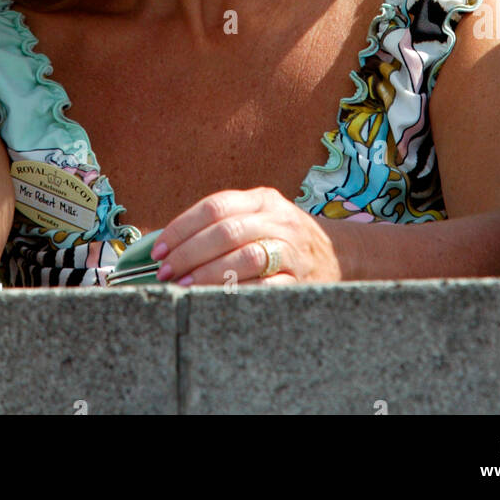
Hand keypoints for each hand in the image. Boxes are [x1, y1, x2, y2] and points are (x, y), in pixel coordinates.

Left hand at [151, 186, 343, 285]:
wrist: (340, 255)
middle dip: (189, 252)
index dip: (182, 227)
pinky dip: (237, 292)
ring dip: (209, 273)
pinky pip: (265, 286)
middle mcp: (278, 220)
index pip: (215, 206)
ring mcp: (291, 250)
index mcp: (263, 199)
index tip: (158, 249)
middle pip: (227, 231)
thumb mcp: (260, 217)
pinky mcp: (299, 281)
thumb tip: (165, 243)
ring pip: (246, 257)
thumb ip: (220, 224)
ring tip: (184, 286)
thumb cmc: (283, 237)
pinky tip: (214, 299)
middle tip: (166, 271)